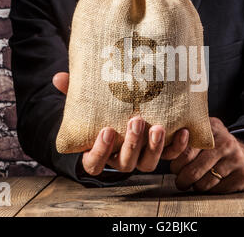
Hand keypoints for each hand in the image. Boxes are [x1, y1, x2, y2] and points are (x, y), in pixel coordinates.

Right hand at [52, 72, 189, 174]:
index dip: (100, 151)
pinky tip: (184, 130)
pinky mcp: (161, 151)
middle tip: (136, 120)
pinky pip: (172, 155)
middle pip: (126, 164)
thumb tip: (59, 77)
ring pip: (148, 164)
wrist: (125, 113)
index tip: (105, 131)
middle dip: (132, 144)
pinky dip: (178, 147)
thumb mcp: (87, 103)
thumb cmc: (102, 112)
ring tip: (158, 127)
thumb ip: (73, 93)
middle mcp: (121, 159)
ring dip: (154, 147)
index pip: (94, 163)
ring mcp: (142, 157)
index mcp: (99, 152)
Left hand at [170, 117, 243, 193]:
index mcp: (211, 127)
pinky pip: (217, 191)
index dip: (175, 163)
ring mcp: (236, 157)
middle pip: (192, 170)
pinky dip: (210, 191)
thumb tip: (158, 144)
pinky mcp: (243, 174)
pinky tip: (211, 183)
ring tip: (194, 182)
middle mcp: (225, 141)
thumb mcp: (201, 134)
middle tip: (181, 180)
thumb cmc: (213, 147)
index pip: (184, 150)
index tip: (175, 167)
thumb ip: (181, 136)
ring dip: (195, 186)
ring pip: (203, 183)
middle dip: (182, 179)